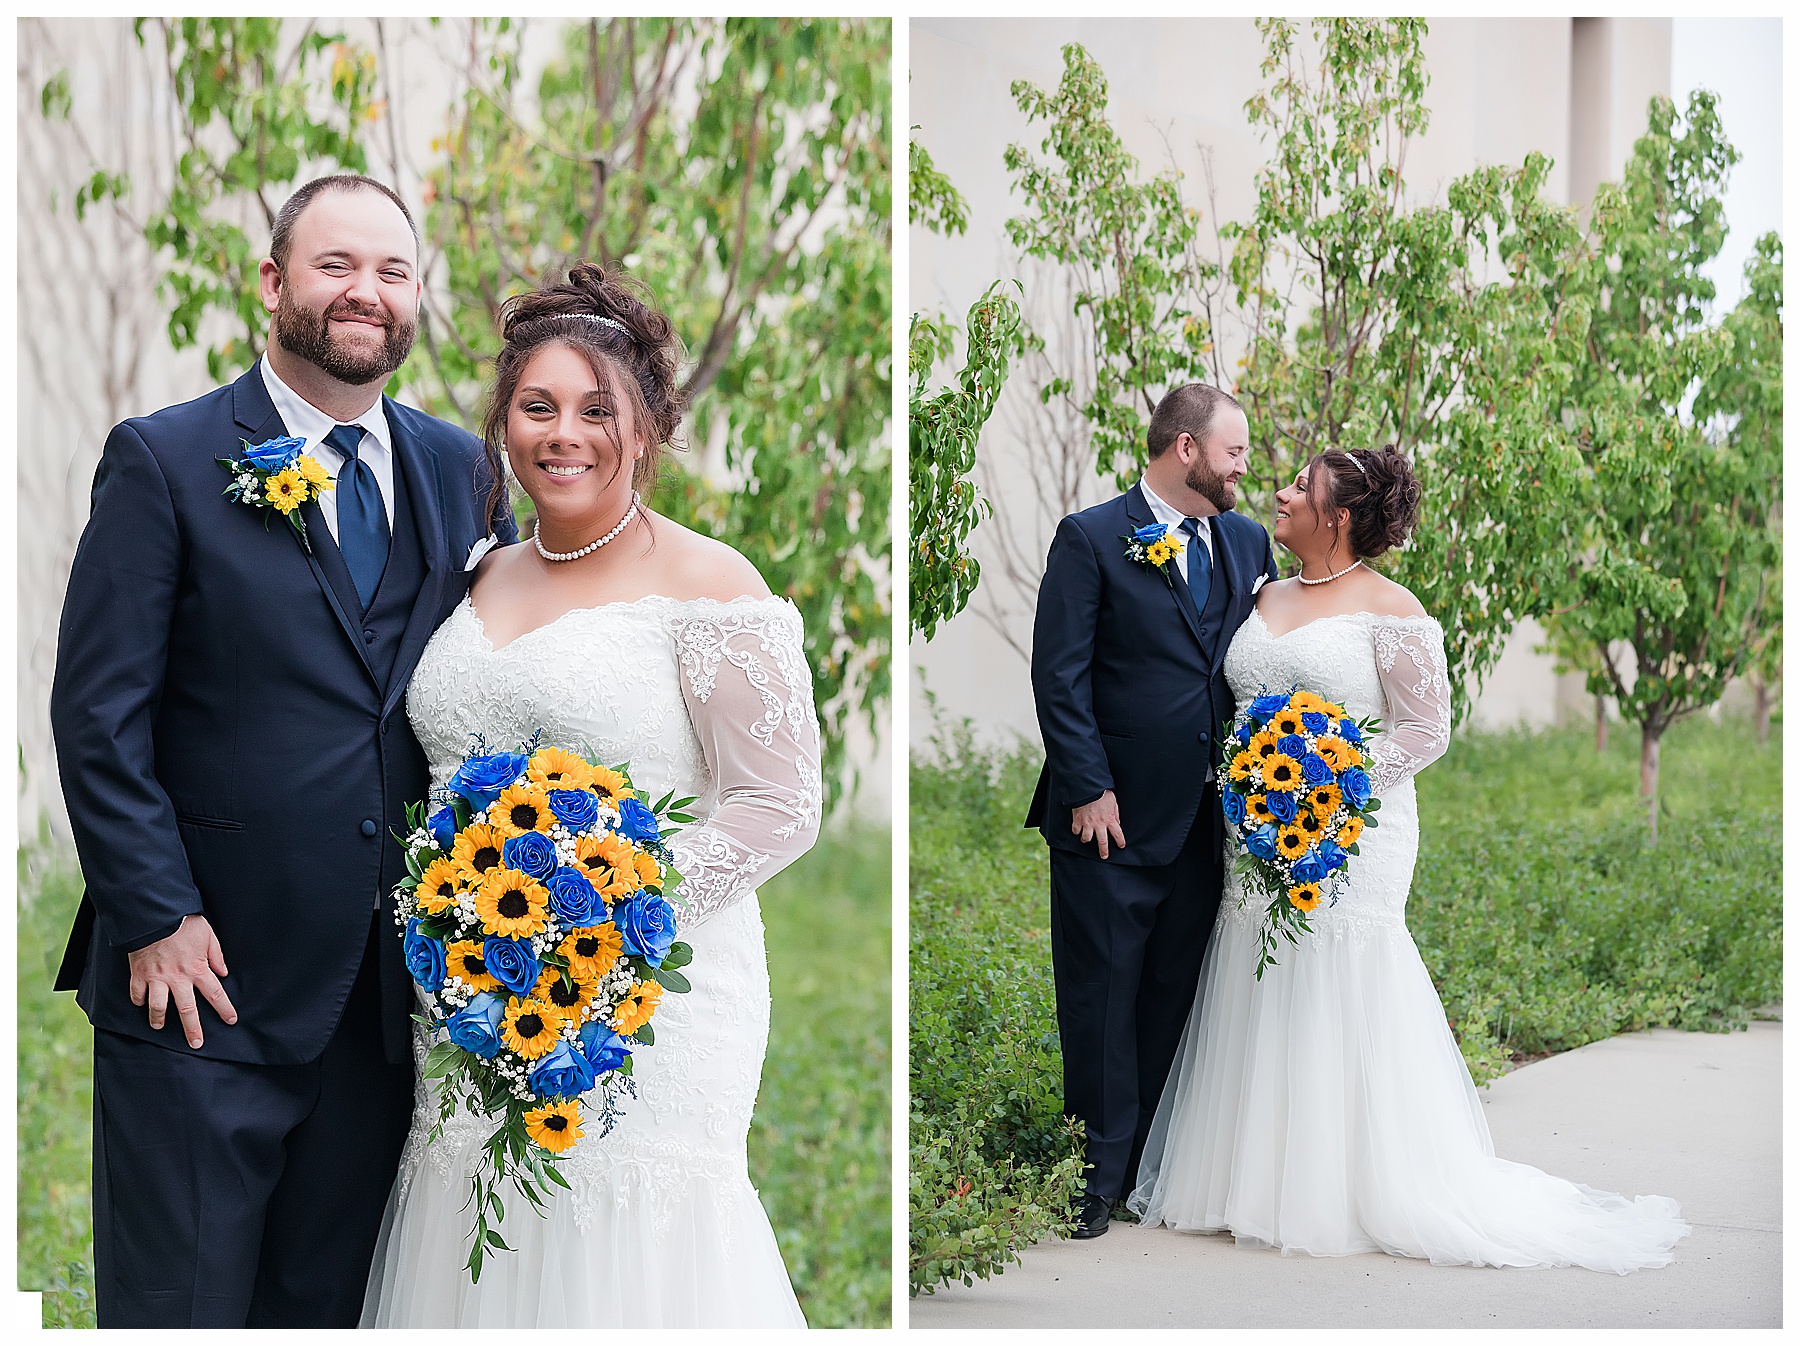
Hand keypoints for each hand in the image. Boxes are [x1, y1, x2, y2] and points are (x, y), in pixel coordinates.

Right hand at [127, 914, 236, 1048]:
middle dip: (193, 1030)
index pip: (215, 994)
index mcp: (197, 968)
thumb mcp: (208, 935)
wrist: (154, 914)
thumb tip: (224, 972)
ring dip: (158, 1019)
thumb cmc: (184, 923)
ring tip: (159, 1027)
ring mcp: (156, 978)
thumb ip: (216, 955)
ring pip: (157, 1007)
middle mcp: (178, 978)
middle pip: (187, 1010)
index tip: (231, 1020)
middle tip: (196, 1043)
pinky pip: (136, 993)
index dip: (224, 1009)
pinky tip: (140, 1003)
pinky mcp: (138, 974)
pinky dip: (138, 1000)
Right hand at [1071, 790, 1125, 859]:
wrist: (1087, 788)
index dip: (1120, 841)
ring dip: (1086, 839)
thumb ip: (1115, 814)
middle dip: (1104, 850)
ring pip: (1086, 838)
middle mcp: (1099, 824)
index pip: (1118, 834)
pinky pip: (1075, 831)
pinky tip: (1077, 829)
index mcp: (1109, 819)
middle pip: (1102, 842)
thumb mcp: (1113, 802)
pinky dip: (1076, 831)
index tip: (1121, 846)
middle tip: (1104, 856)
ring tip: (1086, 839)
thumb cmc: (1101, 793)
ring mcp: (1087, 823)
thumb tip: (1117, 822)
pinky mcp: (1077, 820)